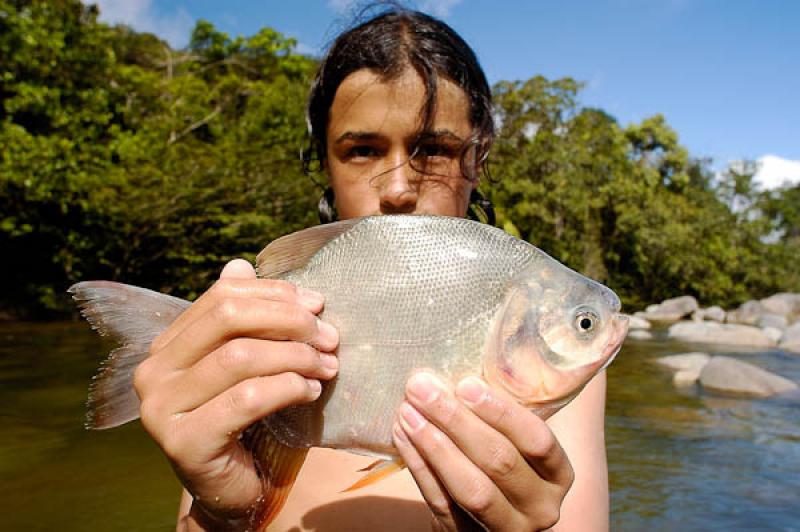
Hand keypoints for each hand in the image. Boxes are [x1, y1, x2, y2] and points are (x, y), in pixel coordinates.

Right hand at [133, 259, 338, 526]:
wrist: (231, 490)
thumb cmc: (245, 422)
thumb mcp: (247, 364)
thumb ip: (242, 320)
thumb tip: (240, 265)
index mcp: (167, 346)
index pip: (221, 297)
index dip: (273, 294)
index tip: (317, 303)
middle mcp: (153, 372)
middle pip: (227, 320)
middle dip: (288, 321)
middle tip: (328, 336)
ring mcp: (161, 409)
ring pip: (240, 358)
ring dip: (296, 357)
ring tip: (327, 366)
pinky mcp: (183, 443)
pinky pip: (246, 399)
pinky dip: (287, 388)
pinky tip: (310, 390)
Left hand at [392, 373, 573, 531]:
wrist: (490, 523)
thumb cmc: (503, 464)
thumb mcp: (517, 444)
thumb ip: (502, 416)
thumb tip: (457, 367)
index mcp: (558, 474)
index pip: (537, 440)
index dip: (501, 412)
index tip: (465, 383)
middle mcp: (540, 506)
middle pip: (498, 461)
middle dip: (455, 420)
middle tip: (422, 388)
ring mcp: (505, 528)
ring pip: (470, 487)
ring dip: (434, 444)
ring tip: (408, 411)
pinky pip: (440, 500)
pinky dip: (419, 465)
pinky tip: (402, 435)